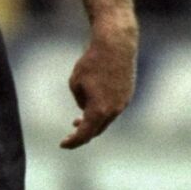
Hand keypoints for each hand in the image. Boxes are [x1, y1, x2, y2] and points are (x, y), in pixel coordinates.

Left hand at [60, 22, 136, 149]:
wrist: (116, 45)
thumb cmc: (92, 62)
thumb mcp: (75, 82)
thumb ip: (80, 100)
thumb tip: (87, 109)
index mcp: (99, 110)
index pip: (85, 134)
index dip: (73, 142)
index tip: (63, 144)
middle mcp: (114, 110)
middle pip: (97, 130)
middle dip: (83, 134)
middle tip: (70, 135)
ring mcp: (123, 103)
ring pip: (106, 120)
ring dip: (93, 122)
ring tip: (79, 121)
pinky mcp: (128, 95)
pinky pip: (113, 109)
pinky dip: (103, 112)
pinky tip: (94, 106)